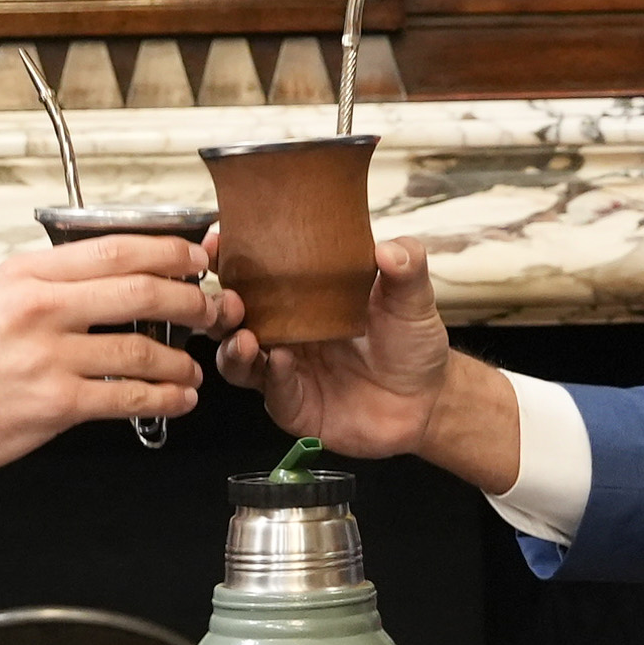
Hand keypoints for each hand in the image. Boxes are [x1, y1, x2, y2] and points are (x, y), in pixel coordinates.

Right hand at [0, 236, 220, 542]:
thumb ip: (47, 287)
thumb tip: (109, 278)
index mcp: (25, 275)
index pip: (115, 247)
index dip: (169, 251)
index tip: (197, 257)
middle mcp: (38, 308)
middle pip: (140, 289)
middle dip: (191, 299)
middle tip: (212, 309)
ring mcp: (47, 356)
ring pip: (142, 348)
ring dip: (180, 358)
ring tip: (193, 366)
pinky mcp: (54, 403)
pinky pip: (128, 397)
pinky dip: (163, 398)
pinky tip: (176, 399)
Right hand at [214, 238, 521, 491]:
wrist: (427, 401)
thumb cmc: (410, 343)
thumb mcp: (411, 298)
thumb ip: (405, 267)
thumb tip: (390, 248)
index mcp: (298, 297)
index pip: (250, 273)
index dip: (227, 257)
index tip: (217, 239)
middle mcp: (282, 331)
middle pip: (230, 316)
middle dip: (218, 307)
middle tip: (229, 299)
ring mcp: (283, 369)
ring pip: (236, 357)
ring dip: (232, 346)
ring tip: (246, 337)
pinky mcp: (293, 405)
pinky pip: (271, 389)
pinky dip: (272, 376)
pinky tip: (281, 362)